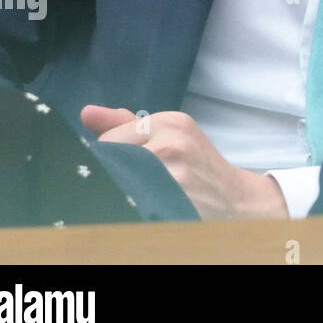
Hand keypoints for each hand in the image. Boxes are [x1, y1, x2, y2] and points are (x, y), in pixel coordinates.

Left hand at [83, 105, 288, 219]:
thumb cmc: (197, 167)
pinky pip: (132, 203)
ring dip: (118, 194)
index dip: (104, 160)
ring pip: (118, 183)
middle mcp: (172, 143)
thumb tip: (86, 112)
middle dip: (109, 176)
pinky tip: (140, 209)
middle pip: (111, 161)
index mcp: (171, 122)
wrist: (236, 199)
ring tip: (132, 198)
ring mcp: (173, 173)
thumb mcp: (171, 136)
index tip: (115, 171)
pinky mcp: (173, 200)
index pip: (109, 140)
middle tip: (122, 188)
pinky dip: (130, 208)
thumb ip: (127, 125)